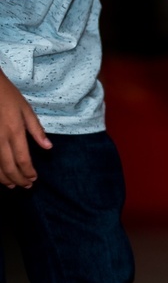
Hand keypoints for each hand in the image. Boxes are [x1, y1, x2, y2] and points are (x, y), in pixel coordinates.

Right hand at [0, 71, 51, 187]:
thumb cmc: (7, 96)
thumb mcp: (26, 110)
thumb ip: (37, 130)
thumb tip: (48, 147)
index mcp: (15, 131)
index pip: (23, 159)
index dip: (28, 172)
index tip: (34, 178)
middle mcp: (0, 139)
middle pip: (9, 167)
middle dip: (18, 179)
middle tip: (25, 186)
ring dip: (3, 179)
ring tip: (11, 185)